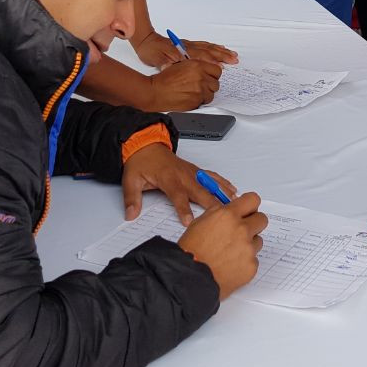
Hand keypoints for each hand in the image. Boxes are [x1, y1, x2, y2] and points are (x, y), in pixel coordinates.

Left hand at [121, 142, 237, 223]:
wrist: (147, 144)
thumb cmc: (141, 162)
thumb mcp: (130, 180)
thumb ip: (132, 198)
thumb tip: (131, 214)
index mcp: (168, 178)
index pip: (178, 195)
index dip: (184, 209)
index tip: (190, 222)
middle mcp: (183, 174)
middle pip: (200, 191)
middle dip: (212, 204)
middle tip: (223, 216)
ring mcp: (192, 171)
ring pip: (210, 182)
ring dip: (223, 192)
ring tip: (235, 203)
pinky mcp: (196, 170)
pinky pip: (212, 176)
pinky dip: (223, 182)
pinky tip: (233, 190)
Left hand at [134, 30, 237, 70]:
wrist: (145, 40)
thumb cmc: (151, 51)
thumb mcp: (156, 60)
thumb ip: (166, 65)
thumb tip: (172, 69)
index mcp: (182, 51)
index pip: (201, 56)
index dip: (213, 61)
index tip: (223, 66)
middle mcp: (188, 47)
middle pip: (209, 51)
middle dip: (223, 55)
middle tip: (234, 59)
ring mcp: (189, 45)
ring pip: (209, 47)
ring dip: (221, 51)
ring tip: (232, 54)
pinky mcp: (187, 44)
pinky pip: (204, 45)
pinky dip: (214, 47)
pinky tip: (219, 48)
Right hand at [147, 58, 223, 109]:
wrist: (156, 91)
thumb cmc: (165, 79)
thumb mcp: (182, 65)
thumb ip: (197, 66)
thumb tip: (207, 69)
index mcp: (197, 65)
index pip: (217, 70)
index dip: (213, 75)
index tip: (210, 77)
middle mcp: (200, 77)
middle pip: (216, 83)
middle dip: (210, 85)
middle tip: (201, 86)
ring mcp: (199, 90)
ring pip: (211, 94)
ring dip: (206, 94)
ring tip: (195, 92)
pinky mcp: (196, 101)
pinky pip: (204, 102)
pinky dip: (200, 101)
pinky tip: (191, 97)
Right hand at [178, 192, 267, 300]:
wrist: (190, 278)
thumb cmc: (191, 252)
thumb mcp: (199, 223)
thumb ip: (218, 213)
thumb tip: (230, 209)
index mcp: (228, 216)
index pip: (253, 200)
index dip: (250, 205)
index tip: (248, 210)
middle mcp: (241, 230)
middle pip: (262, 219)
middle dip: (253, 223)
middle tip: (242, 232)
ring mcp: (248, 249)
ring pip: (258, 241)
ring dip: (248, 244)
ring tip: (230, 252)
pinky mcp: (251, 266)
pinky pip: (253, 259)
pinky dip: (244, 262)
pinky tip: (230, 265)